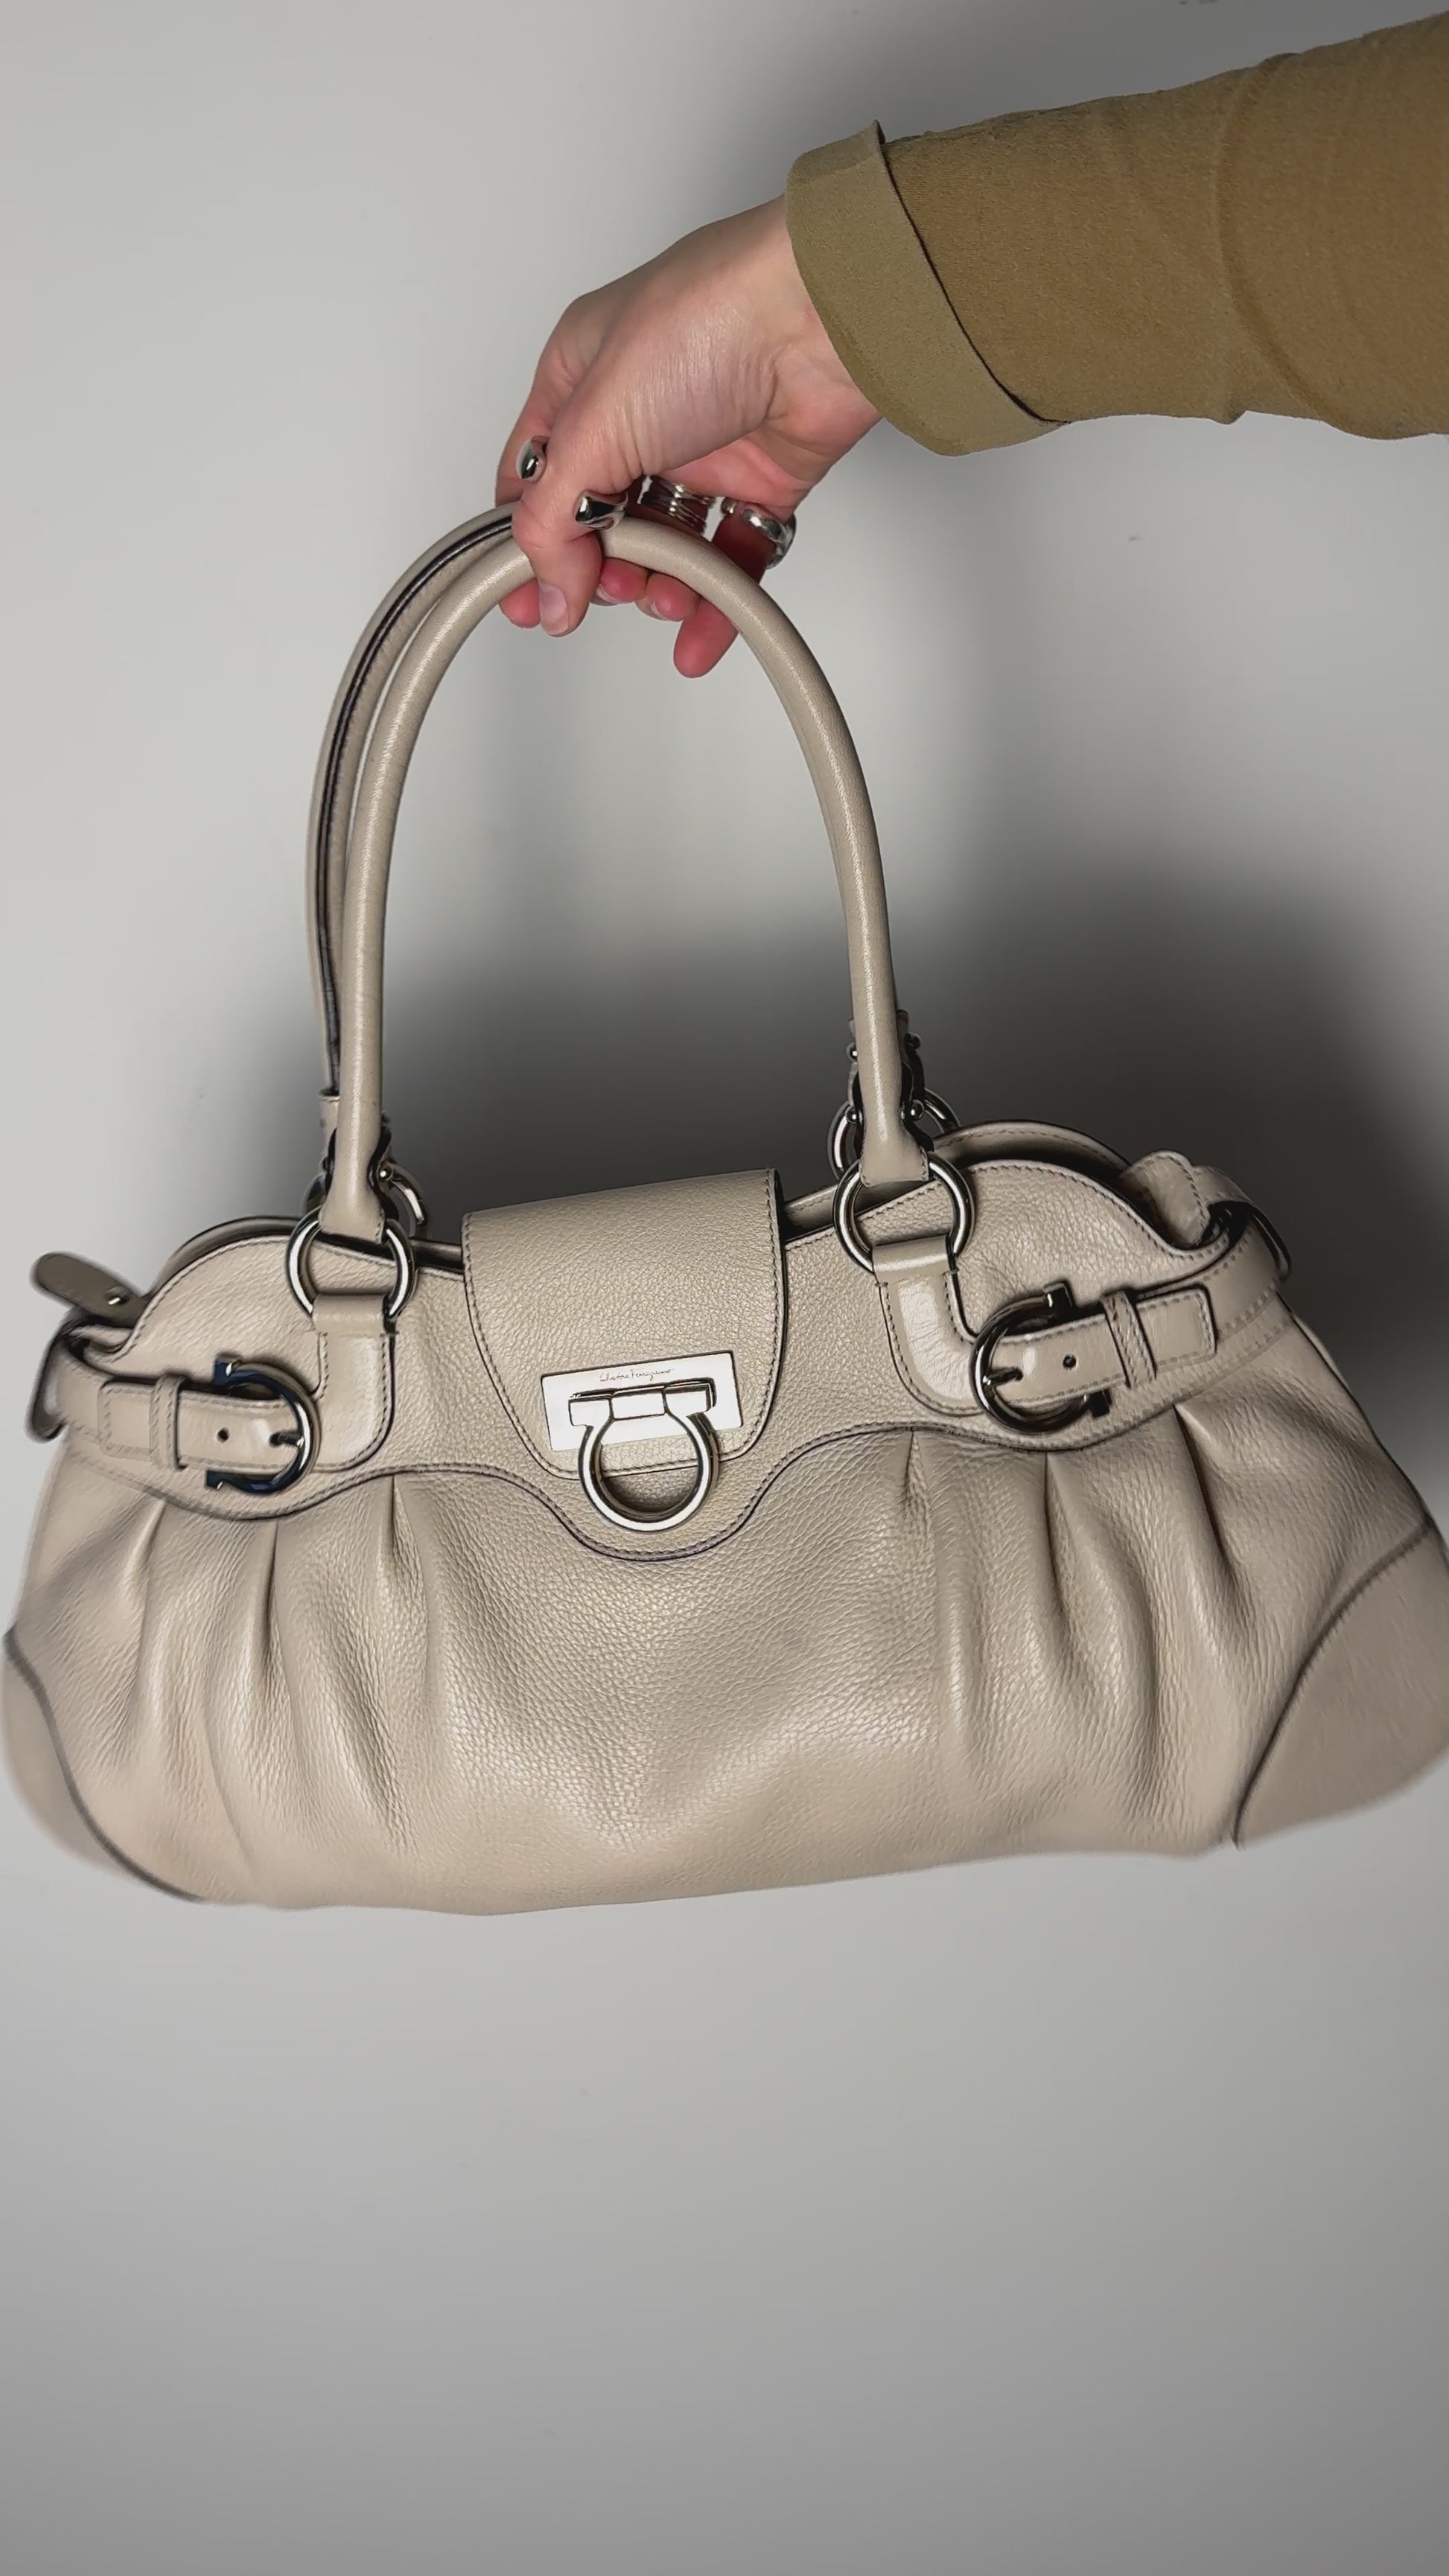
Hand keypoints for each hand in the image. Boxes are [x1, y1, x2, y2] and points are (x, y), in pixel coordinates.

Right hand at [494, 195, 879, 676]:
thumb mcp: (593, 423)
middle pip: (600, 517)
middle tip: (609, 588)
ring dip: (660, 587)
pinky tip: (699, 634)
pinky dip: (715, 600)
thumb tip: (546, 590)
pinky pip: (729, 556)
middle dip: (601, 567)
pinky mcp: (760, 478)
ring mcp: (702, 445)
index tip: (523, 598)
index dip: (523, 540)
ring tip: (665, 597)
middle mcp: (639, 409)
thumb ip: (555, 517)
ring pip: (666, 544)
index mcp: (580, 376)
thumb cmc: (706, 321)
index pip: (534, 474)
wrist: (820, 315)